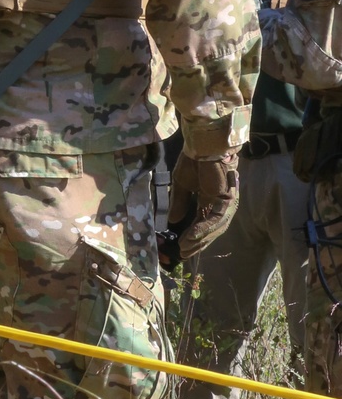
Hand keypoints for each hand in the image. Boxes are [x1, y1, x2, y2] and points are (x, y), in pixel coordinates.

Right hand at [160, 149, 238, 264]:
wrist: (203, 144)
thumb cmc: (194, 160)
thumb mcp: (181, 185)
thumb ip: (180, 203)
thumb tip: (173, 221)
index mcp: (210, 200)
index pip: (202, 224)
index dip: (192, 237)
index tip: (180, 248)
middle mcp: (219, 204)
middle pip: (210, 230)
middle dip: (197, 244)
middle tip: (183, 255)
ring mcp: (225, 202)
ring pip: (214, 228)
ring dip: (199, 240)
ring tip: (184, 248)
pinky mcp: (226, 198)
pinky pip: (215, 218)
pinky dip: (203, 229)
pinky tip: (191, 237)